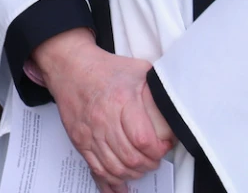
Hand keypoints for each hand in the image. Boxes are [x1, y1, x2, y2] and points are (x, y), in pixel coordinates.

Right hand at [32, 28, 173, 191]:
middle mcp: (104, 120)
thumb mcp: (138, 70)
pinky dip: (110, 180)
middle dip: (148, 164)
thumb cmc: (105, 69)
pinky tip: (120, 183)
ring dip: (132, 174)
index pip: (144, 140)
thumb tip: (177, 103)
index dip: (158, 150)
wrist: (70, 67)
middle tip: (154, 159)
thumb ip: (157, 89)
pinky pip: (96, 168)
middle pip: (131, 158)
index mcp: (121, 101)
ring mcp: (90, 133)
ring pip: (115, 168)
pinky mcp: (80, 140)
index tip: (164, 146)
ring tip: (140, 167)